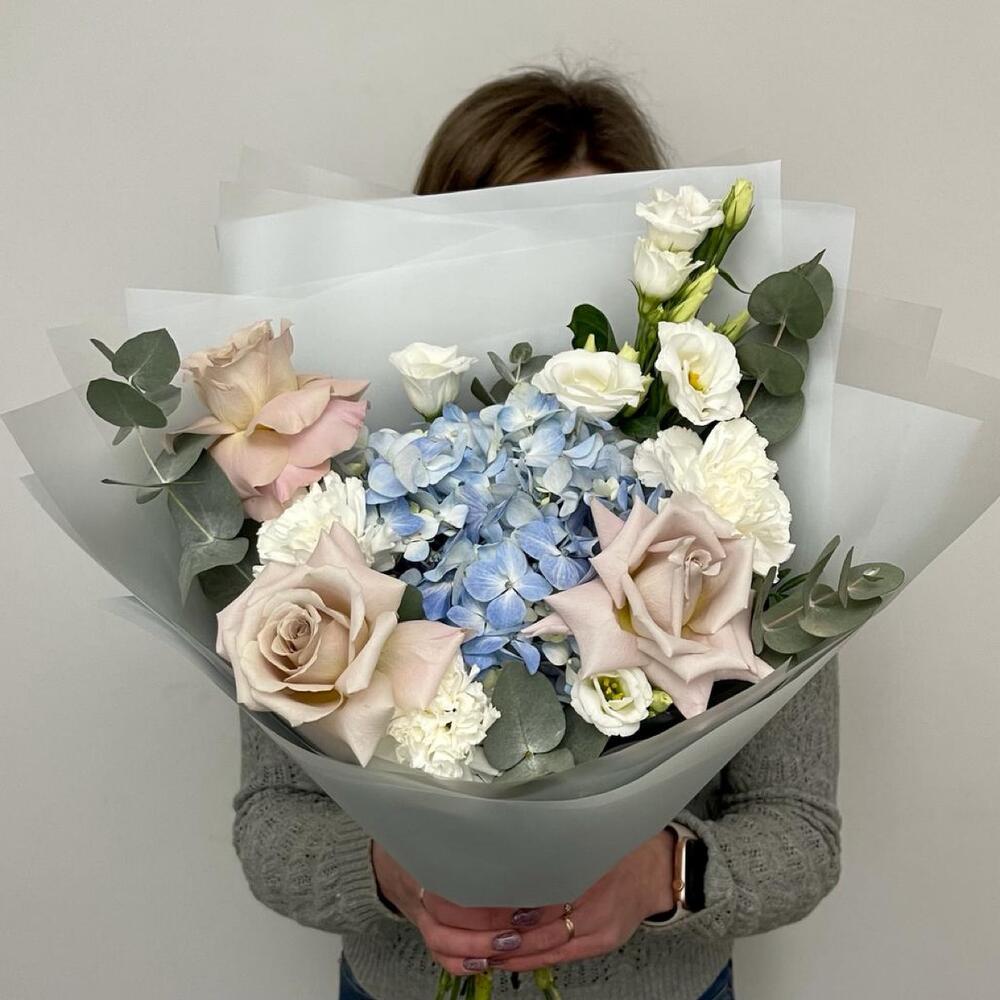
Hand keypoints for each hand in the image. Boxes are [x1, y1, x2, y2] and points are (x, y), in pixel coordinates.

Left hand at [371, 831, 674, 975]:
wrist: (657, 869)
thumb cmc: (619, 844)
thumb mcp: (586, 833)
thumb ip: (552, 839)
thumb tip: (508, 834)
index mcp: (588, 868)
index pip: (540, 889)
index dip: (508, 898)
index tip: (478, 894)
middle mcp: (594, 904)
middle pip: (539, 925)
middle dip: (502, 930)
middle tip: (468, 927)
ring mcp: (599, 929)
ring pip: (546, 947)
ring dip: (511, 949)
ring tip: (478, 946)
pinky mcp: (600, 943)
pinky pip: (560, 957)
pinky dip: (531, 958)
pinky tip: (507, 957)